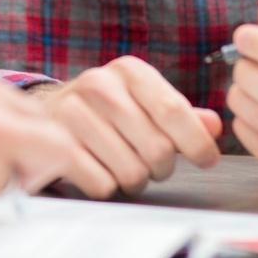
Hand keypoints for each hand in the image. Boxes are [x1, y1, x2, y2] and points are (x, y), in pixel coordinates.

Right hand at [30, 55, 222, 198]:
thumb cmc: (103, 113)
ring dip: (134, 180)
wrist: (43, 117)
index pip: (174, 110)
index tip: (207, 160)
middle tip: (152, 165)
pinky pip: (103, 185)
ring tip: (123, 167)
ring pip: (133, 171)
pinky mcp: (55, 144)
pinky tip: (98, 171)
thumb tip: (214, 126)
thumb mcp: (142, 102)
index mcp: (128, 70)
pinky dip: (107, 187)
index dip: (197, 142)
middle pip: (158, 148)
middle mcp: (99, 84)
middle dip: (162, 168)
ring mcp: (72, 113)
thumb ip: (179, 114)